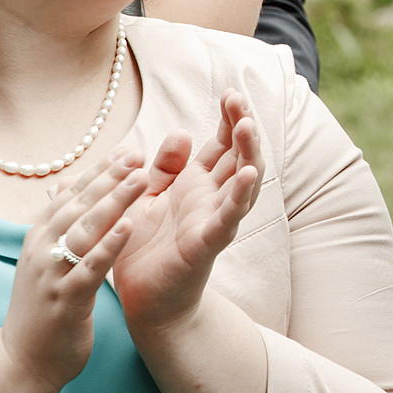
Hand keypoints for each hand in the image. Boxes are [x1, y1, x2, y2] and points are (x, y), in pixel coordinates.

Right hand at [4, 147, 145, 391]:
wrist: (22, 362)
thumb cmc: (44, 309)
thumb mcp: (46, 263)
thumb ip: (60, 229)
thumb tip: (71, 190)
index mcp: (38, 238)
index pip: (71, 195)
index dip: (99, 171)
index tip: (126, 149)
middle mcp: (40, 250)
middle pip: (79, 205)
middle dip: (110, 177)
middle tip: (139, 154)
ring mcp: (50, 275)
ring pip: (85, 230)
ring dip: (115, 201)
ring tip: (142, 179)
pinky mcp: (64, 300)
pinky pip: (90, 267)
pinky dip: (110, 244)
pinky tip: (130, 225)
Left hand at [111, 90, 262, 338]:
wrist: (143, 301)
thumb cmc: (145, 250)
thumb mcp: (147, 197)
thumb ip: (162, 167)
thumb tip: (181, 131)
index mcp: (197, 185)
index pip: (222, 144)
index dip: (229, 118)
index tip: (230, 91)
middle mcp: (213, 199)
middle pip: (239, 154)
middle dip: (242, 125)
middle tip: (238, 98)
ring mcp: (215, 219)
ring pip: (243, 181)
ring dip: (248, 153)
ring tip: (247, 125)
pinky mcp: (208, 243)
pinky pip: (229, 216)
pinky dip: (241, 195)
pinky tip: (249, 174)